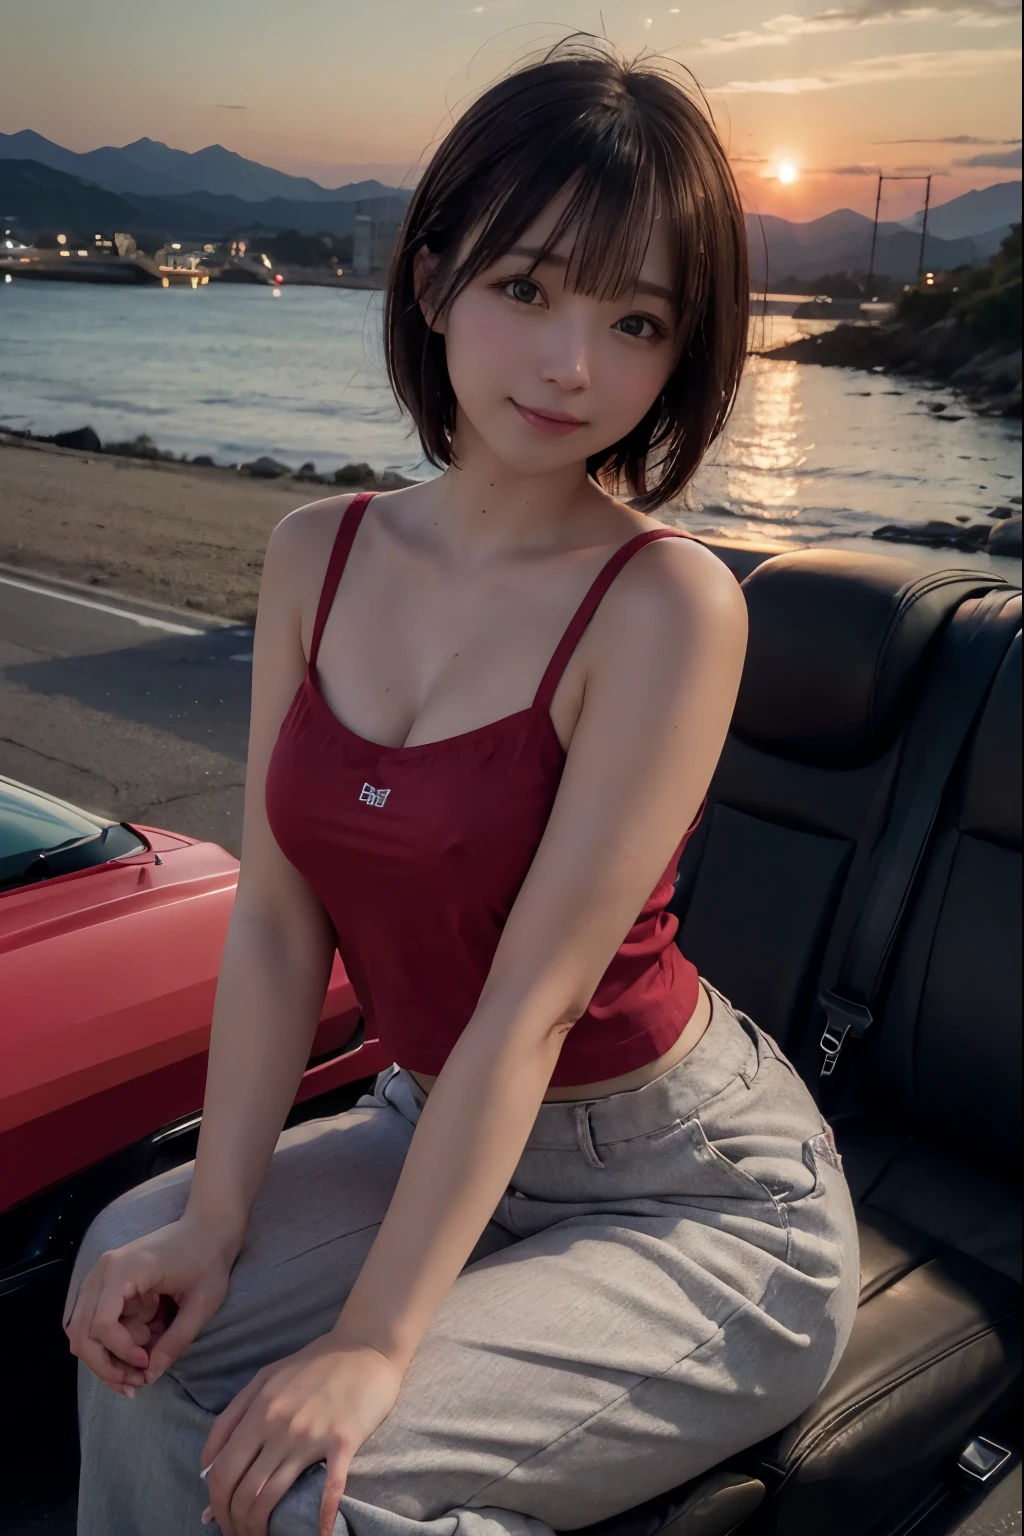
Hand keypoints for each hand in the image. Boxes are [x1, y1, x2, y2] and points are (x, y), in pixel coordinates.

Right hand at [64, 1213, 238, 1393]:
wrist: (207, 1228)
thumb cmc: (208, 1260)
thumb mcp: (202, 1304)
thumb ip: (175, 1342)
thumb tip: (149, 1376)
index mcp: (127, 1269)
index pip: (101, 1323)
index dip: (120, 1352)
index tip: (147, 1363)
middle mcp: (104, 1270)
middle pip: (82, 1332)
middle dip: (107, 1364)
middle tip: (136, 1382)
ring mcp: (100, 1275)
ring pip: (81, 1331)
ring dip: (105, 1356)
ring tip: (140, 1365)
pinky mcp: (104, 1283)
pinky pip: (91, 1322)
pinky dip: (107, 1342)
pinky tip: (136, 1348)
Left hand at [199, 1333, 402, 1535]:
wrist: (366, 1345)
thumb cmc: (314, 1362)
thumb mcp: (265, 1378)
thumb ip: (232, 1417)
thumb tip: (206, 1467)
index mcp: (258, 1409)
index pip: (222, 1471)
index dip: (216, 1504)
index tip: (220, 1520)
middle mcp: (279, 1425)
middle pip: (243, 1490)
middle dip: (235, 1523)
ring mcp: (311, 1435)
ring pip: (273, 1495)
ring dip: (261, 1527)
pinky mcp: (343, 1441)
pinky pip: (330, 1487)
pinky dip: (323, 1516)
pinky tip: (321, 1533)